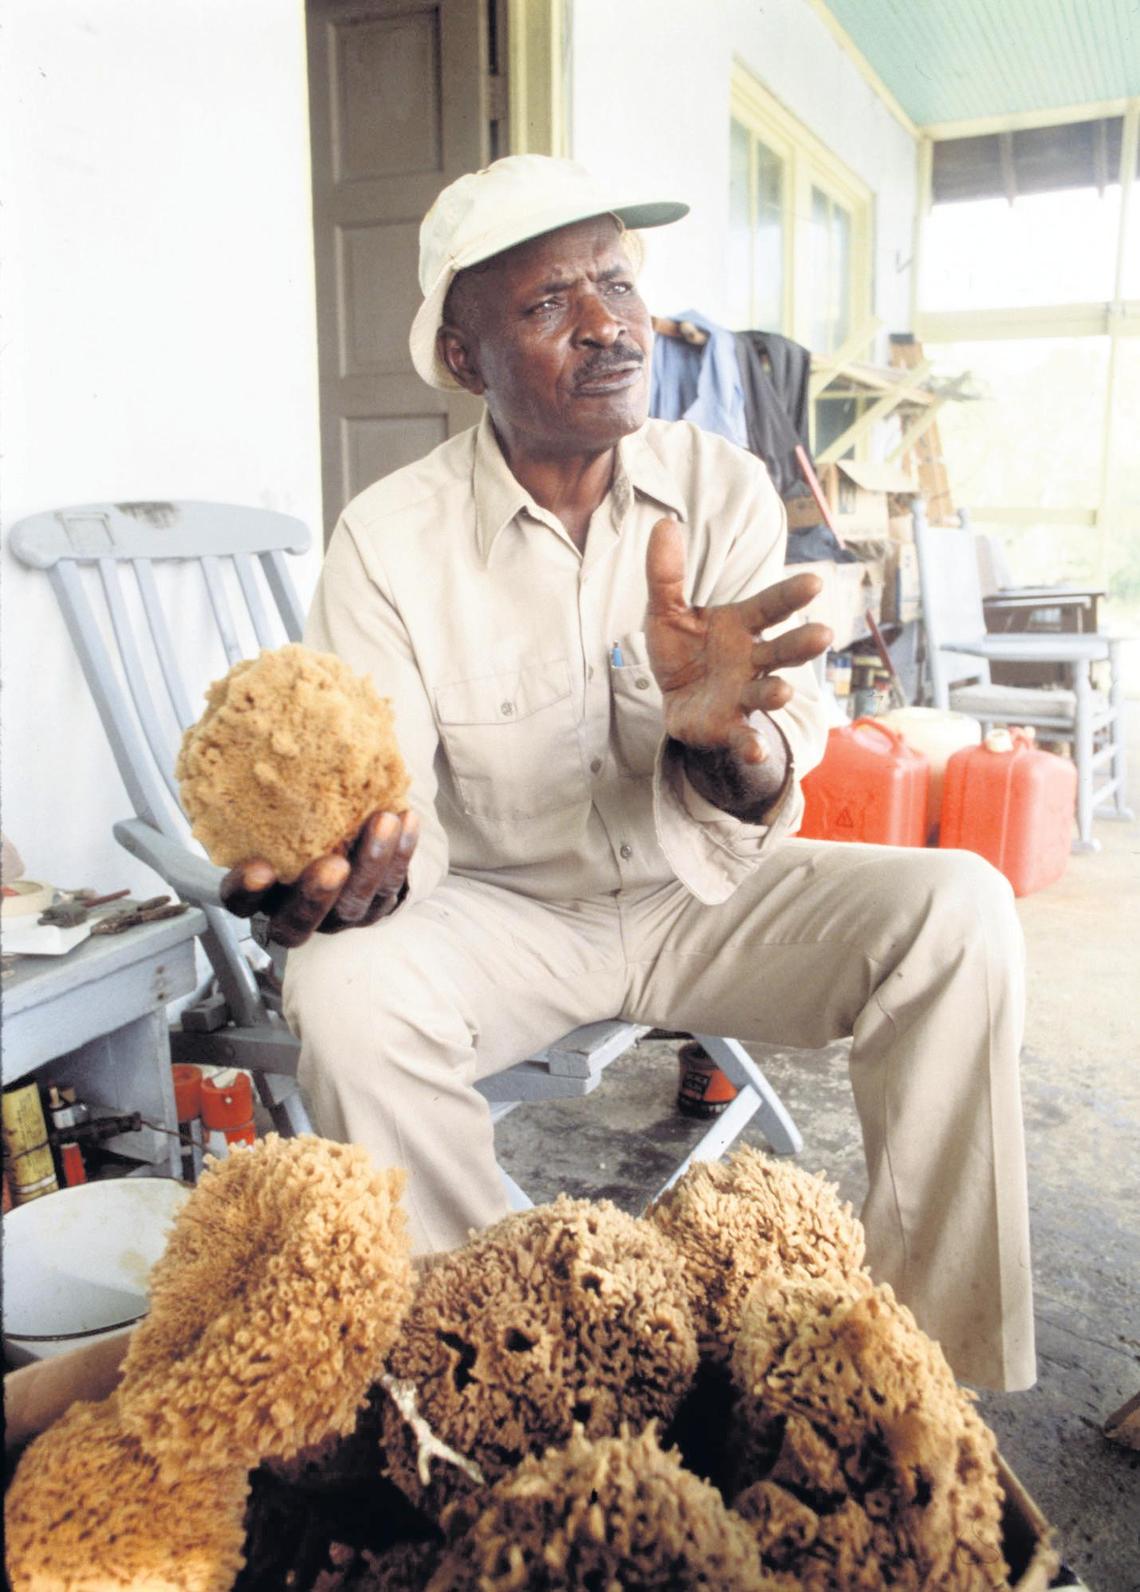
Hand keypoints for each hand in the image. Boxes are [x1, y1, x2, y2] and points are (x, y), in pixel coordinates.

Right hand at [220, 809, 419, 948]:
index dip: (246, 891)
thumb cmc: (289, 820)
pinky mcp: (373, 907)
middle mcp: (292, 912)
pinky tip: (406, 819)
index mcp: (258, 894)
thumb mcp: (270, 812)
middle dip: (316, 895)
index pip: (239, 903)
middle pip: (297, 923)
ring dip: (371, 864)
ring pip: (352, 905)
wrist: (337, 838)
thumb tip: (250, 725)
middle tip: (334, 864)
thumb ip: (261, 794)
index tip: (259, 868)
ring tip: (384, 822)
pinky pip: (390, 887)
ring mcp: (335, 916)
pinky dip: (400, 853)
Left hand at [645, 517, 831, 765]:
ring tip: (783, 692)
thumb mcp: (666, 611)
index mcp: (741, 625)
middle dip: (801, 643)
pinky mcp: (729, 726)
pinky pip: (743, 736)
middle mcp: (752, 659)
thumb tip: (665, 523)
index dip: (790, 595)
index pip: (769, 606)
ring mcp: (744, 694)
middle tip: (823, 634)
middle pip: (782, 650)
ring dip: (777, 694)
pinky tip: (755, 752)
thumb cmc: (682, 650)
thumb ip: (666, 574)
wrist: (673, 700)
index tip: (814, 582)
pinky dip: (751, 745)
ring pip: (768, 692)